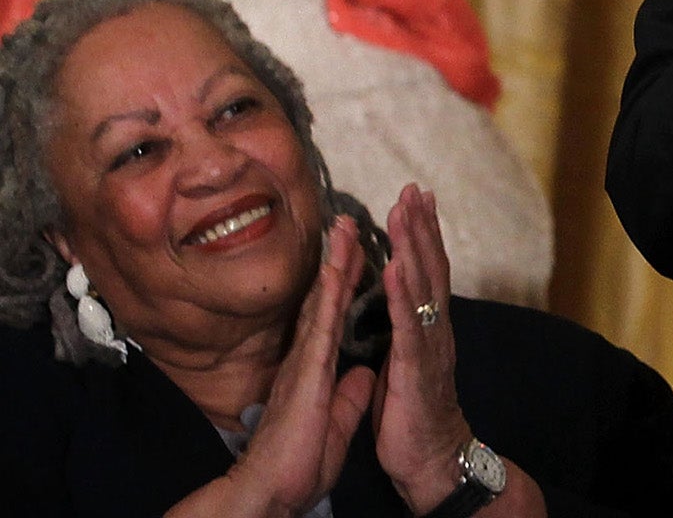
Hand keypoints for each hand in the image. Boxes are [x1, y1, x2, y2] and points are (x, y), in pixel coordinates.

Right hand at [214, 216, 375, 517]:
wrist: (271, 491)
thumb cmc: (298, 463)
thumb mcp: (337, 423)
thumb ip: (349, 396)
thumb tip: (364, 375)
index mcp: (318, 366)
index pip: (335, 314)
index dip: (347, 282)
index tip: (359, 249)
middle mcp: (309, 356)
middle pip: (326, 298)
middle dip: (339, 258)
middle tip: (349, 219)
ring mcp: (306, 360)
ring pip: (322, 300)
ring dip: (335, 262)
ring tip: (344, 224)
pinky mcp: (306, 372)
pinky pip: (321, 324)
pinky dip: (329, 294)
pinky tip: (337, 266)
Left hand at [373, 186, 472, 514]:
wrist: (430, 458)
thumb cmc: (412, 415)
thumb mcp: (401, 367)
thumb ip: (398, 336)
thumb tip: (385, 313)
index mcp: (426, 327)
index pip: (427, 271)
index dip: (423, 234)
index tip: (417, 199)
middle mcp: (434, 327)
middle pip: (430, 266)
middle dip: (421, 226)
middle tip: (414, 189)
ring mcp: (428, 344)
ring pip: (422, 285)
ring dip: (414, 245)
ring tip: (404, 212)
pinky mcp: (415, 365)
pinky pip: (407, 323)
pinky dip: (401, 291)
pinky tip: (395, 265)